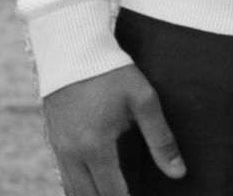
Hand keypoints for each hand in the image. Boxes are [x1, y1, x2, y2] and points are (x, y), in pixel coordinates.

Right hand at [43, 64, 185, 195]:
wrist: (72, 51)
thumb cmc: (113, 73)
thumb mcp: (144, 101)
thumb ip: (161, 139)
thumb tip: (178, 173)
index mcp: (95, 147)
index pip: (112, 193)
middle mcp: (71, 155)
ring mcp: (58, 151)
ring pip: (72, 191)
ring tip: (118, 192)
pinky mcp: (53, 143)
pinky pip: (65, 178)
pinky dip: (81, 188)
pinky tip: (99, 186)